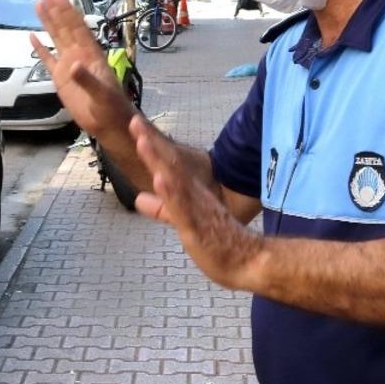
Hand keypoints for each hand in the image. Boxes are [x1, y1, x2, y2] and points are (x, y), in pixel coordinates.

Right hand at [31, 0, 134, 137]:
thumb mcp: (101, 94)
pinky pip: (48, 60)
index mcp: (90, 54)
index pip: (76, 27)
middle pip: (65, 26)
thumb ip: (87, 80)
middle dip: (56, 8)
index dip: (67, 10)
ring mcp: (69, 65)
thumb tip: (72, 65)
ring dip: (48, 21)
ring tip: (38, 3)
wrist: (110, 124)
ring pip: (56, 38)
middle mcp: (78, 54)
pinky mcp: (60, 79)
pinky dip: (40, 48)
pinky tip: (32, 37)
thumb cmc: (111, 108)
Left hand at [130, 115, 258, 290]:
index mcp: (189, 193)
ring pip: (174, 180)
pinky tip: (160, 179)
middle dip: (151, 143)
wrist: (249, 262)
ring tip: (142, 141)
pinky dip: (171, 193)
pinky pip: (182, 208)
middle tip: (135, 121)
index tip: (136, 123)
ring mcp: (195, 209)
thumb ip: (162, 209)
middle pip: (170, 164)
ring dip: (158, 160)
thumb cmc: (216, 242)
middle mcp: (193, 195)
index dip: (152, 145)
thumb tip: (139, 198)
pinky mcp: (197, 227)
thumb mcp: (183, 222)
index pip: (168, 164)